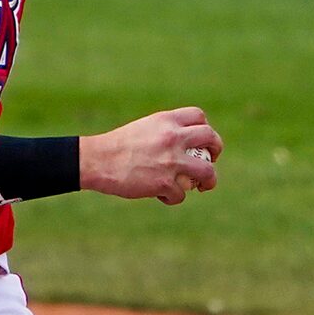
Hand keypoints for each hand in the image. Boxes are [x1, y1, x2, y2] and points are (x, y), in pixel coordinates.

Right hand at [81, 107, 222, 205]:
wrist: (97, 160)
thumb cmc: (116, 147)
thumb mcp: (143, 129)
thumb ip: (164, 132)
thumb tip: (180, 142)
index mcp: (167, 121)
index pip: (199, 117)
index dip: (205, 128)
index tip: (201, 139)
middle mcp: (173, 138)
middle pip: (211, 138)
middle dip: (216, 149)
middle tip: (211, 159)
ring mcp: (171, 161)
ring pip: (207, 171)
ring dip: (209, 180)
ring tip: (203, 186)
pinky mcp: (164, 183)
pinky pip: (180, 194)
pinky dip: (173, 197)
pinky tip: (162, 196)